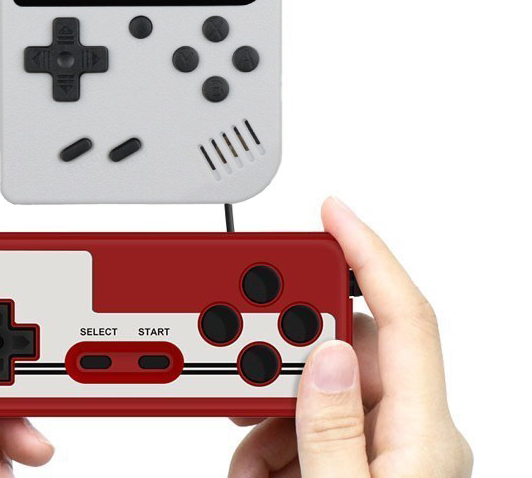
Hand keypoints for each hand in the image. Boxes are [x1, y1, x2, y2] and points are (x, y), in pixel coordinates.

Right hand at [229, 197, 471, 477]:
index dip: (366, 250)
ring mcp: (387, 448)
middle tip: (239, 362)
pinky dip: (274, 437)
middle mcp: (410, 431)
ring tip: (248, 456)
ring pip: (316, 385)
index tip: (331, 210)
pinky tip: (260, 469)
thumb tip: (326, 354)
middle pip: (341, 346)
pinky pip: (311, 420)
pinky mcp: (362, 462)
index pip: (403, 315)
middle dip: (280, 354)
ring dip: (269, 410)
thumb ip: (331, 430)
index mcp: (423, 435)